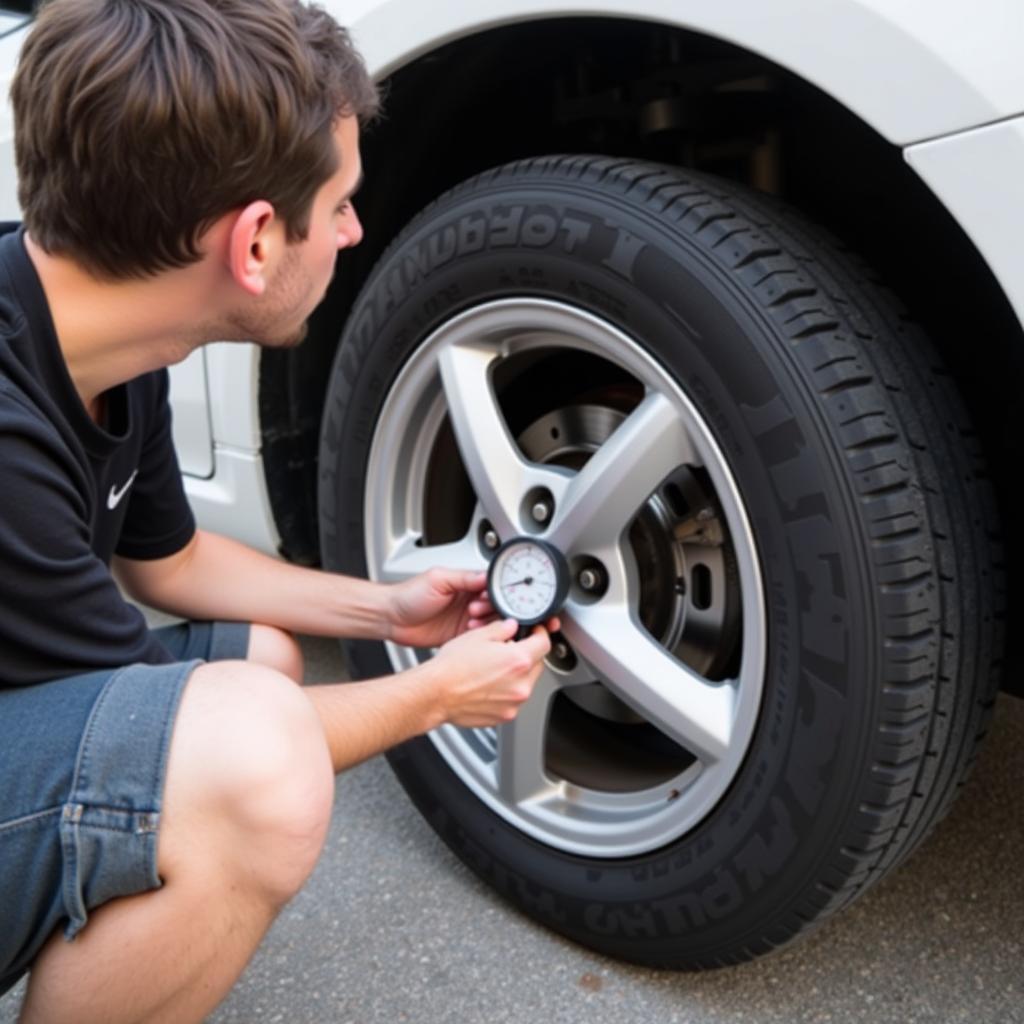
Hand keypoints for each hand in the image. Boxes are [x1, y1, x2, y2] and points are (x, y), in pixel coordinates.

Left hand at [386, 568, 495, 647]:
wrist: (391, 618)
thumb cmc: (409, 595)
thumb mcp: (437, 580)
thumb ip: (463, 578)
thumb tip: (485, 576)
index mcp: (464, 583)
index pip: (490, 586)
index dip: (494, 592)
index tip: (489, 596)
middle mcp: (467, 600)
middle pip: (494, 604)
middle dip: (491, 607)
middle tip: (476, 608)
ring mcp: (465, 618)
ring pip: (489, 621)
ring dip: (486, 622)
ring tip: (472, 619)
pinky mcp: (460, 635)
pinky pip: (478, 637)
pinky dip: (480, 636)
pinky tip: (471, 631)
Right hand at [429, 618, 553, 726]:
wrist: (434, 694)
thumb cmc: (451, 667)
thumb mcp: (478, 636)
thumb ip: (502, 628)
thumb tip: (511, 626)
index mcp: (518, 661)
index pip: (544, 644)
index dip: (540, 634)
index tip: (534, 632)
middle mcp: (521, 685)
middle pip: (537, 665)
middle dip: (527, 655)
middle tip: (509, 649)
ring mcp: (513, 704)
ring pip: (526, 684)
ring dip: (517, 675)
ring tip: (493, 670)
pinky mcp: (504, 716)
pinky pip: (513, 700)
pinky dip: (506, 692)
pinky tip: (488, 685)